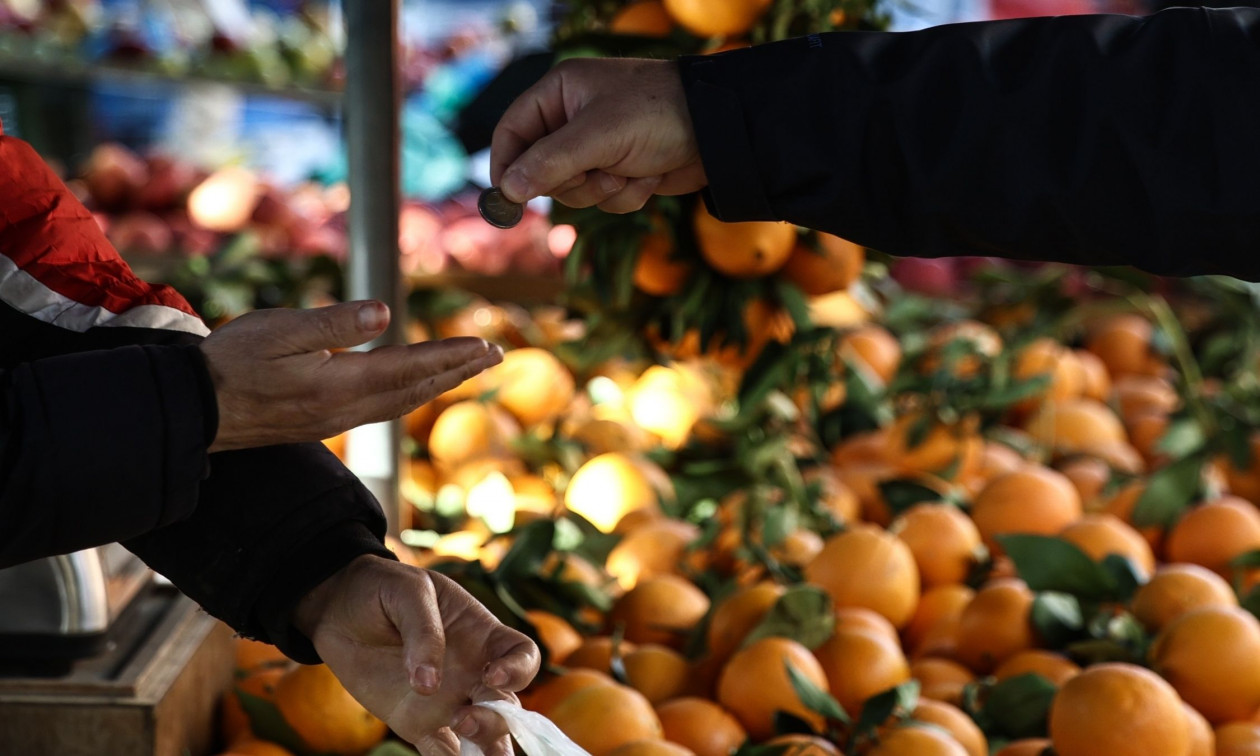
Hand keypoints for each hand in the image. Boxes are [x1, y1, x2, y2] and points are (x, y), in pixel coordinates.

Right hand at [200, 301, 502, 451]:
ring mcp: (336, 420)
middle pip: (417, 388)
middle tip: (495, 355)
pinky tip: (414, 386)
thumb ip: (333, 322)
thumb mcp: (279, 329)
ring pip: (403, 401)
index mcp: (339, 384)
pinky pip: (383, 408)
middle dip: (459, 371)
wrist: (194, 410)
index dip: (450, 356)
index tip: (486, 347)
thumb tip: (385, 312)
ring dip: (439, 383)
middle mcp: (346, 409)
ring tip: (468, 368)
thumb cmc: (230, 361)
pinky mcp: (323, 423)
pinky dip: (411, 393)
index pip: (410, 367)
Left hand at [294, 555, 540, 755]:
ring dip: (484, 748)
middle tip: (465, 720)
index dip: (519, 670)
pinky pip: (442, 751)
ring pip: (483, 736)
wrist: (339, 608)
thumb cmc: (384, 589)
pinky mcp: (416, 724)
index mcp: (482, 635)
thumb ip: (424, 632)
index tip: (492, 675)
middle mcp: (472, 673)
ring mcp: (447, 701)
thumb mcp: (408, 592)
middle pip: (507, 705)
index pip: (522, 655)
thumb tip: (429, 684)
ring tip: (464, 745)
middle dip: (498, 722)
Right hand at [491, 57, 706, 212]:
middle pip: (541, 170)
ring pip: (575, 191)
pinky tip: (651, 175)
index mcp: (561, 93)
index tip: (507, 197)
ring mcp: (598, 148)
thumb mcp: (598, 136)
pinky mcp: (621, 171)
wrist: (718, 133)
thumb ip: (549, 162)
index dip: (507, 164)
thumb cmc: (657, 114)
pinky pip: (604, 199)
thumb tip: (508, 189)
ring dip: (605, 190)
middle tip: (598, 172)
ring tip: (632, 169)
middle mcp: (574, 119)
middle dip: (574, 180)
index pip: (513, 131)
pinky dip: (628, 195)